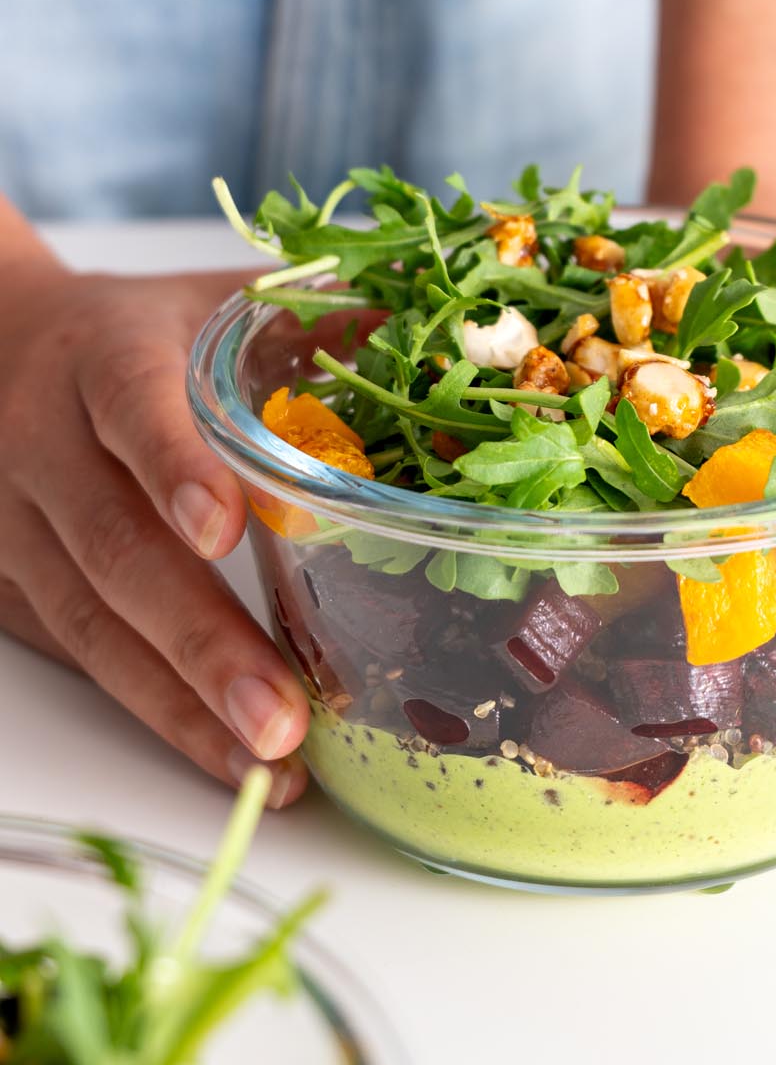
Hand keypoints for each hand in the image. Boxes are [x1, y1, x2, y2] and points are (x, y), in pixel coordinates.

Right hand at [0, 263, 309, 803]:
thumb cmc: (132, 332)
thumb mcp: (209, 302)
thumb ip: (314, 315)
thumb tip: (443, 342)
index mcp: (104, 356)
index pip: (133, 405)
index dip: (175, 466)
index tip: (226, 531)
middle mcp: (46, 442)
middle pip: (114, 546)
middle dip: (200, 638)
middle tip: (281, 713)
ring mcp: (17, 522)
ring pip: (90, 621)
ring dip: (180, 702)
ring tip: (269, 762)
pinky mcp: (12, 585)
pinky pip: (79, 655)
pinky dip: (154, 712)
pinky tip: (226, 758)